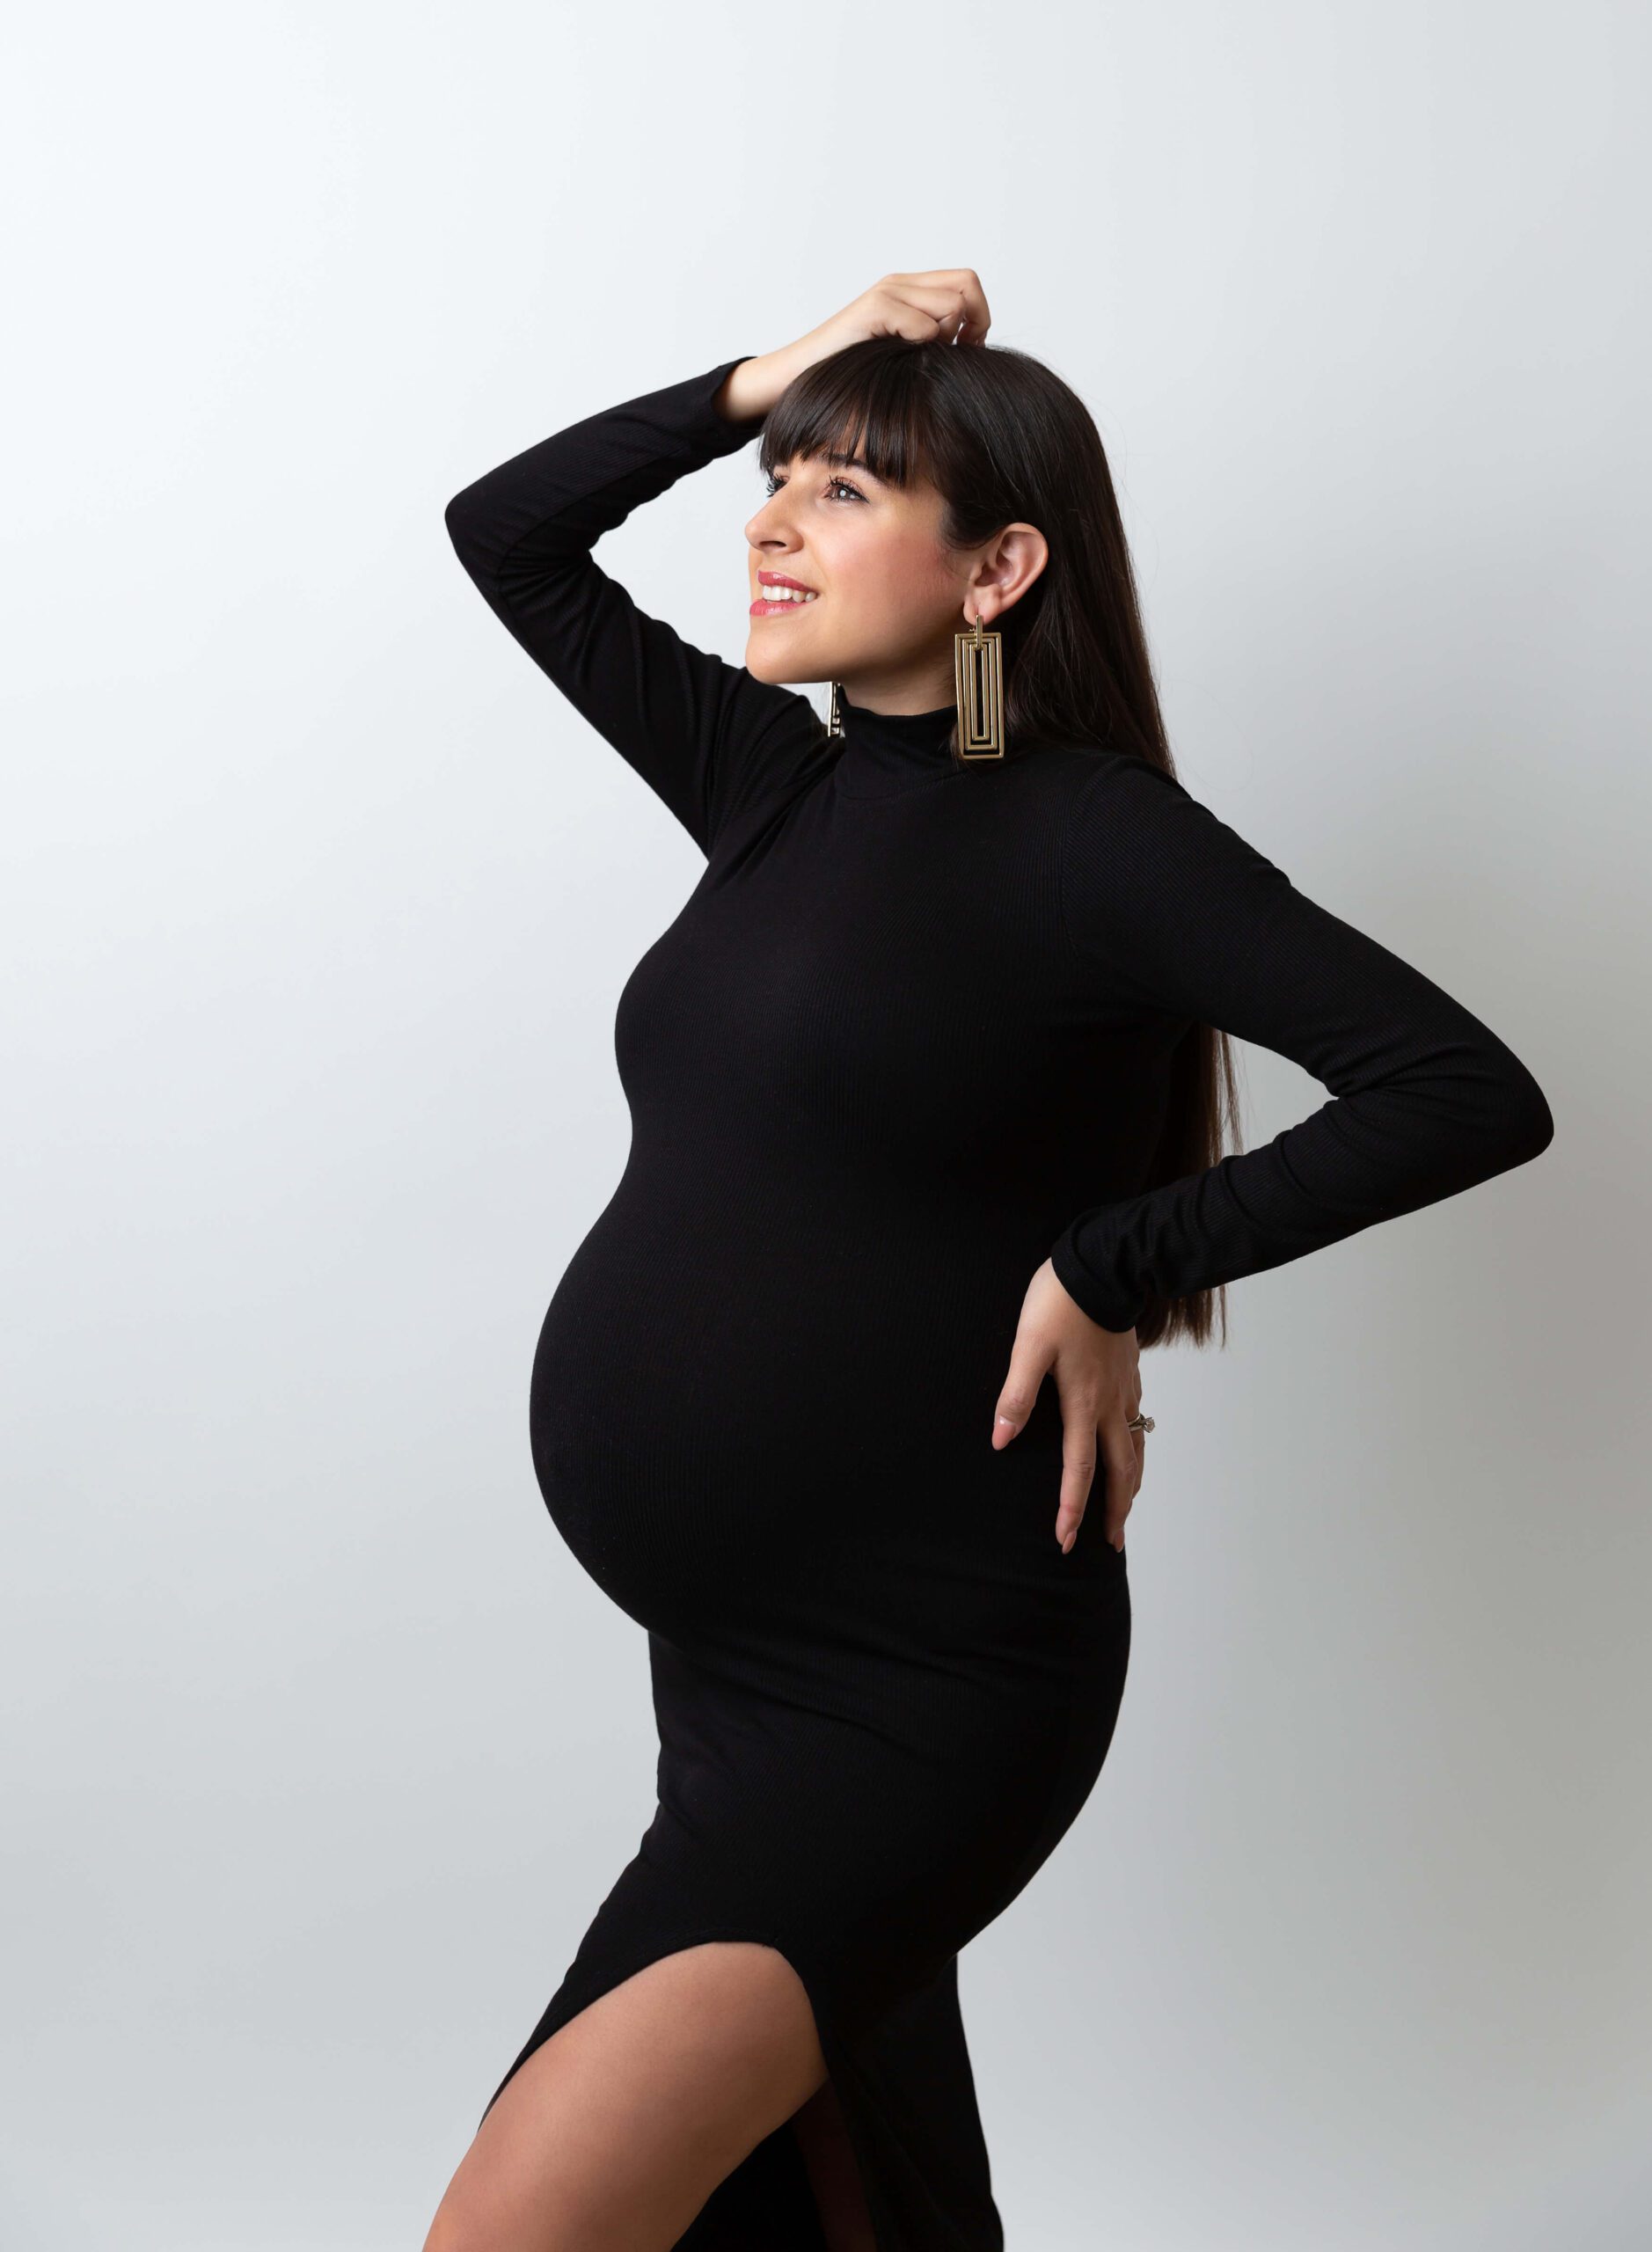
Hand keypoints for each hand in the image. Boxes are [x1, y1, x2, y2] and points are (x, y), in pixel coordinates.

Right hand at [715, 269, 992, 423]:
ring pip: (951, 305)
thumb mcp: (899, 354)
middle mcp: (900, 283)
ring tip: (924, 360)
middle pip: (967, 285)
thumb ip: (930, 342)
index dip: (979, 314)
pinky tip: (903, 361)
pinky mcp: (874, 309)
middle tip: (958, 355)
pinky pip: (923, 325)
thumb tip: (973, 349)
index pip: (967, 281)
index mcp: (909, 290)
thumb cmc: (849, 373)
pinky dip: (923, 346)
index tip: (968, 348)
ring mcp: (887, 292)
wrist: (799, 376)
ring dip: (946, 339)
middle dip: (974, 324)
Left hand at [991, 1260, 1143, 1554]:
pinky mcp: (1130, 1372)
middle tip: (1110, 1543)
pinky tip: (1132, 1450)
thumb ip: (1016, 1394)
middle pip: (1118, 1470)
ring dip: (1131, 1485)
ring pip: (1135, 1449)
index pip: (1078, 1469)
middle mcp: (1109, 1402)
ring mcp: (1124, 1388)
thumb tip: (1002, 1439)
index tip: (1066, 1540)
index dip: (1071, 1508)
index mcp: (1083, 1402)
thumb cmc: (1060, 1303)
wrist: (1104, 1265)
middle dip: (1114, 1511)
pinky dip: (1138, 1449)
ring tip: (1126, 1509)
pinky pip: (1139, 1422)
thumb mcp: (1028, 1346)